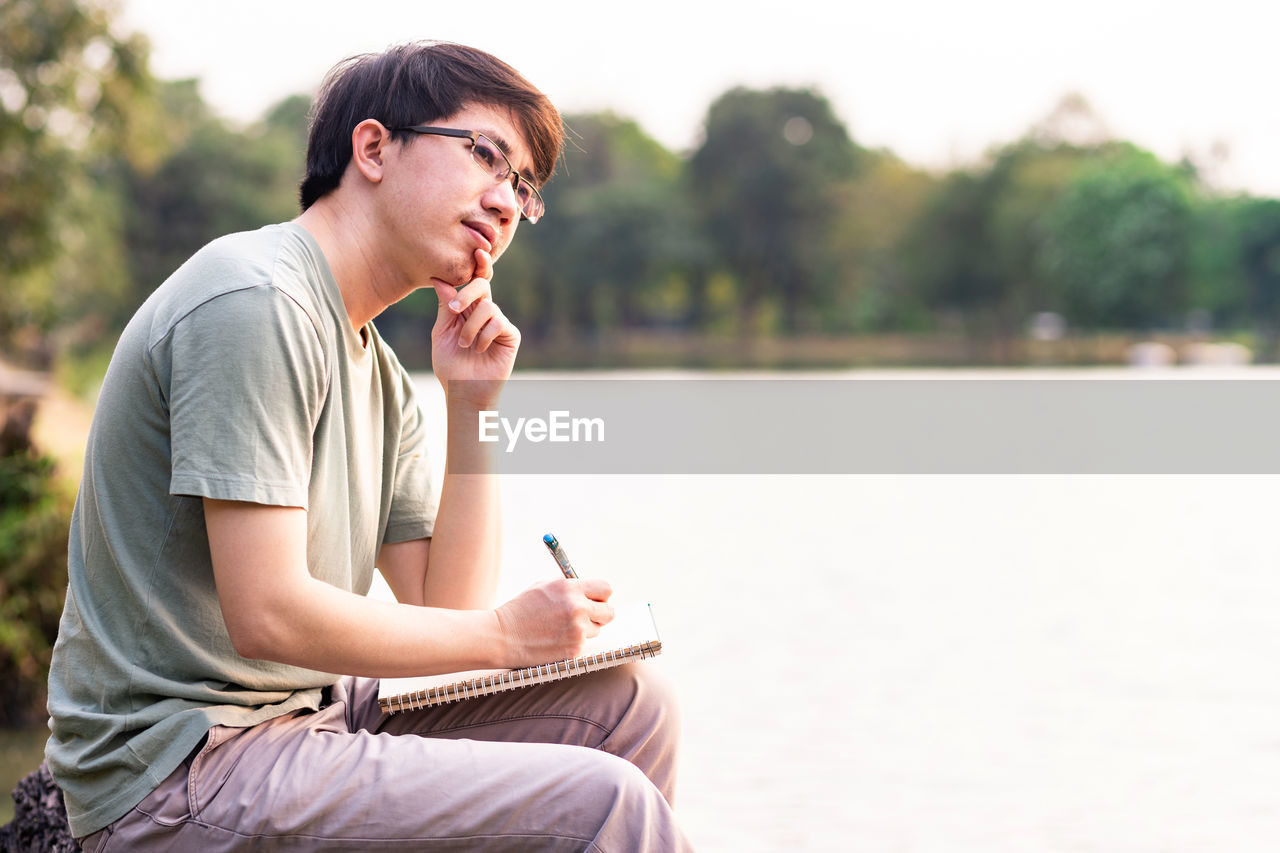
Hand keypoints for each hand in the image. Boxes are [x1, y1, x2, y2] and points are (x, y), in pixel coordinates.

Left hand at [431, 249, 519, 400]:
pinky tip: (480, 349)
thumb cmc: (450, 364)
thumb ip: (444, 305)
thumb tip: (439, 279)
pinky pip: (498, 322)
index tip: (476, 251)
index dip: (478, 265)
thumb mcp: (441, 331)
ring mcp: (499, 323)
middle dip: (467, 293)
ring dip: (470, 327)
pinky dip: (484, 336)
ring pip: (487, 307)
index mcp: (468, 308)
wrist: (463, 391)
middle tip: (454, 309)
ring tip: (464, 344)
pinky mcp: (511, 335)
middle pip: (483, 286)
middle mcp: (486, 311)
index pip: (474, 281)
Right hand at [494, 578, 614, 666]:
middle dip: (600, 614)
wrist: (502, 636)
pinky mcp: (574, 650)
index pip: (605, 589)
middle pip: (609, 612)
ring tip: (559, 629)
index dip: (601, 595)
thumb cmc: (521, 609)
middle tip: (587, 617)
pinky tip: (553, 641)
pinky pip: (583, 645)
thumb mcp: (544, 587)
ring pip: (596, 630)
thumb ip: (570, 587)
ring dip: (584, 630)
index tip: (596, 600)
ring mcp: (577, 631)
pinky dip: (572, 644)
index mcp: (571, 588)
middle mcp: (578, 608)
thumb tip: (590, 590)